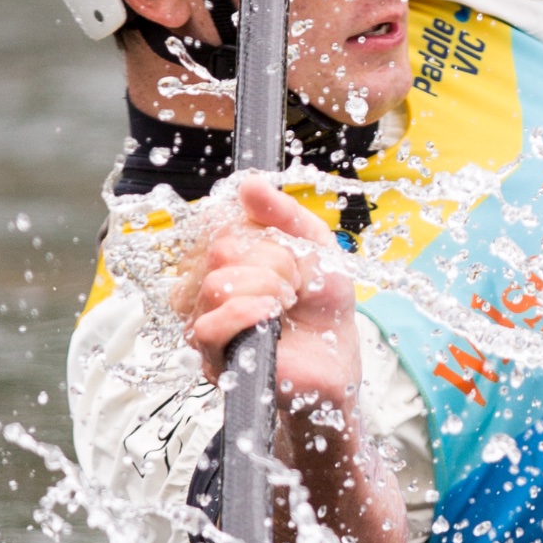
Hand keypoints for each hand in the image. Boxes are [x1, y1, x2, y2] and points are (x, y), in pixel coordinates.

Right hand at [182, 175, 358, 407]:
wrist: (338, 356)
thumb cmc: (322, 303)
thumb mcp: (314, 244)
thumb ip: (284, 212)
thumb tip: (250, 184)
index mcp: (224, 256)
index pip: (220, 222)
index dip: (263, 234)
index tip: (290, 254)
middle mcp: (205, 285)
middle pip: (219, 249)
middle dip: (272, 262)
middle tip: (294, 284)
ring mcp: (204, 320)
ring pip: (216, 284)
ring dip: (267, 290)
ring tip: (286, 304)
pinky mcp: (211, 357)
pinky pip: (209, 325)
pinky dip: (246, 315)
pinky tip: (271, 317)